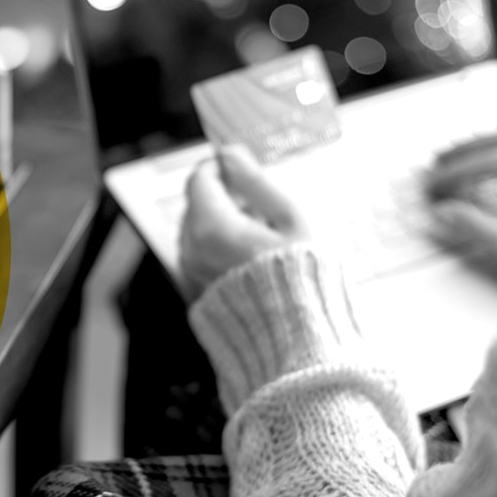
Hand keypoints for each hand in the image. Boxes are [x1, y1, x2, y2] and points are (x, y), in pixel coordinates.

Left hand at [179, 145, 309, 298]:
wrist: (297, 341)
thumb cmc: (305, 279)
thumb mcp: (290, 220)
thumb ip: (255, 183)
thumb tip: (230, 154)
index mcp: (212, 228)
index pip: (199, 179)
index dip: (220, 167)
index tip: (244, 169)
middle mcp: (192, 250)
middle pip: (196, 204)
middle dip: (224, 197)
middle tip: (263, 208)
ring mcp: (191, 274)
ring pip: (197, 230)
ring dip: (222, 222)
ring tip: (262, 236)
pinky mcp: (197, 292)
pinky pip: (199, 256)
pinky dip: (218, 248)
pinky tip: (251, 258)